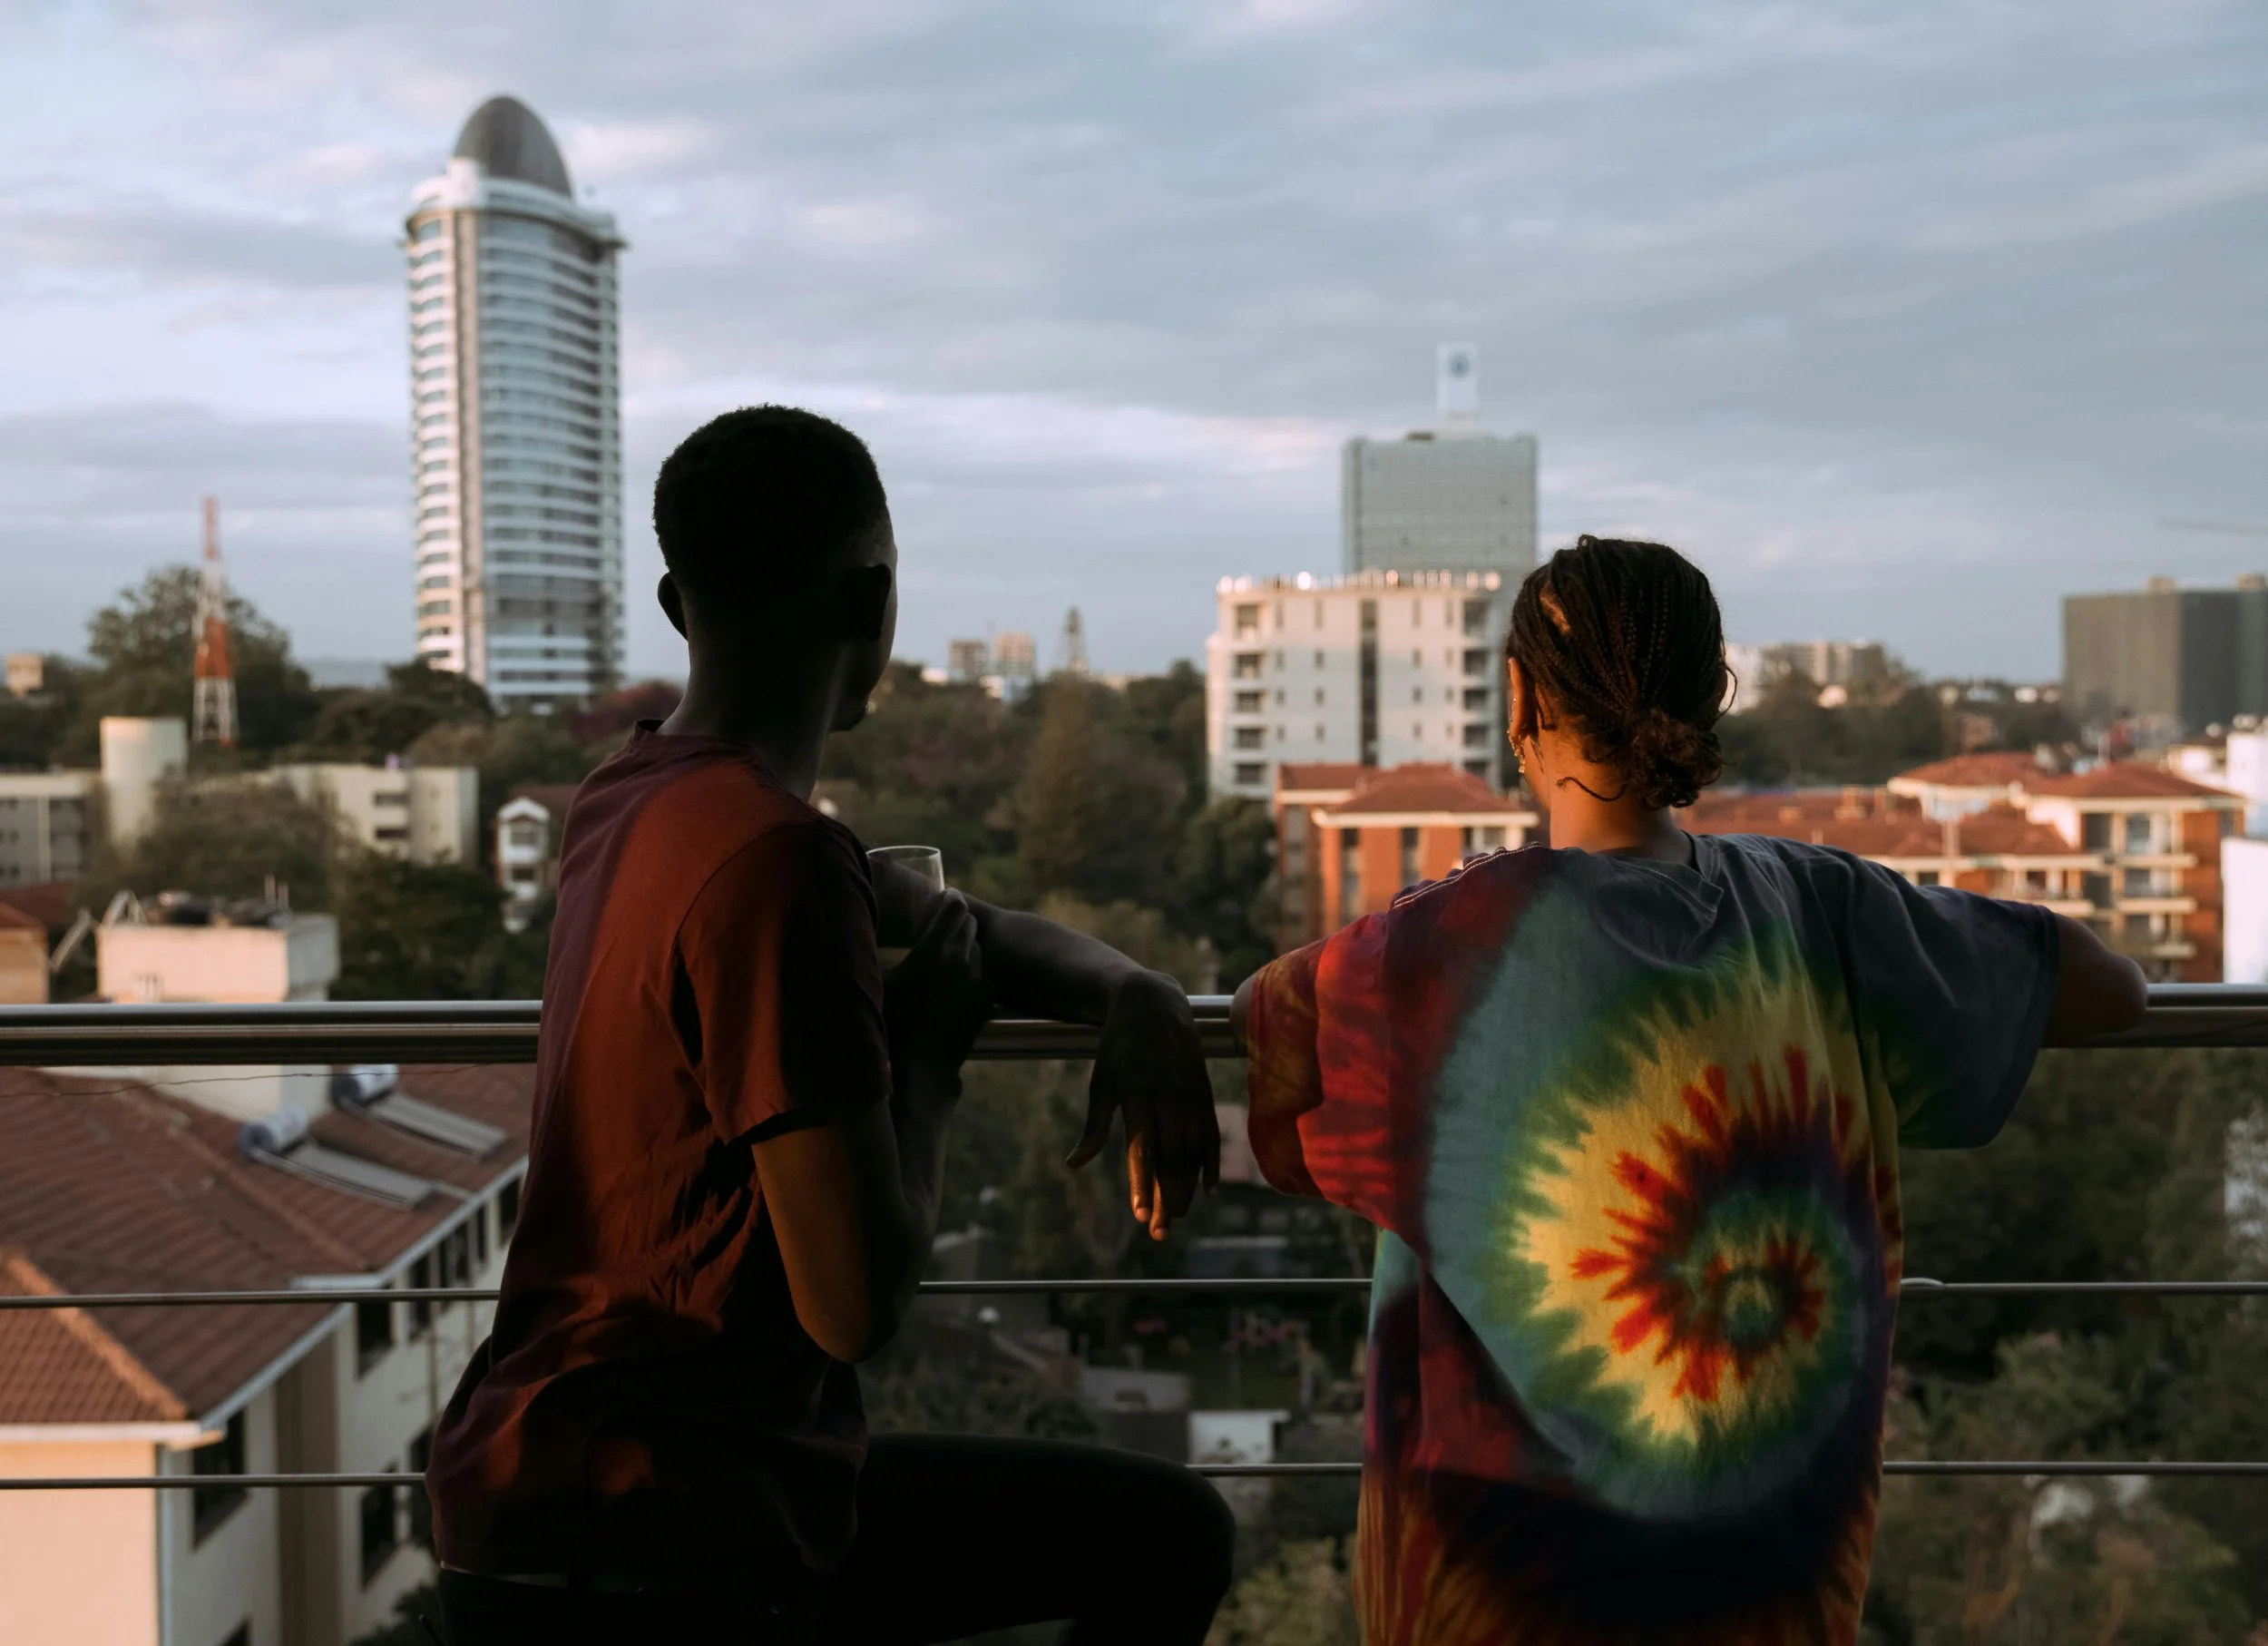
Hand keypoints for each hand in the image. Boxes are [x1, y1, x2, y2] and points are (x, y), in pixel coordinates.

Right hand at [884, 892, 990, 1086]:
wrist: (921, 1069)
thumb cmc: (889, 1026)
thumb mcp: (876, 985)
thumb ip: (870, 955)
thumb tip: (850, 932)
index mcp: (935, 951)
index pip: (956, 905)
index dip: (949, 899)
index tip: (940, 900)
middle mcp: (962, 961)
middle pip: (970, 923)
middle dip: (956, 922)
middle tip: (938, 929)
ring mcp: (979, 981)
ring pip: (979, 948)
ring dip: (965, 947)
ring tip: (944, 959)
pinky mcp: (987, 1001)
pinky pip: (984, 973)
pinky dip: (973, 972)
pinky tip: (953, 985)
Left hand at [1066, 971, 1218, 1240]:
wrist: (1153, 1002)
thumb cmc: (1119, 1046)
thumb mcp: (1100, 1080)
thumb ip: (1094, 1125)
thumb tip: (1075, 1163)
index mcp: (1138, 1092)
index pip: (1142, 1147)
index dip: (1141, 1183)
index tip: (1138, 1215)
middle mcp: (1169, 1095)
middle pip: (1171, 1157)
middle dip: (1165, 1197)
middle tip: (1158, 1232)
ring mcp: (1191, 1093)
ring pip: (1193, 1150)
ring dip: (1186, 1188)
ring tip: (1176, 1217)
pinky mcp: (1204, 1091)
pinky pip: (1212, 1133)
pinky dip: (1211, 1162)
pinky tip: (1208, 1189)